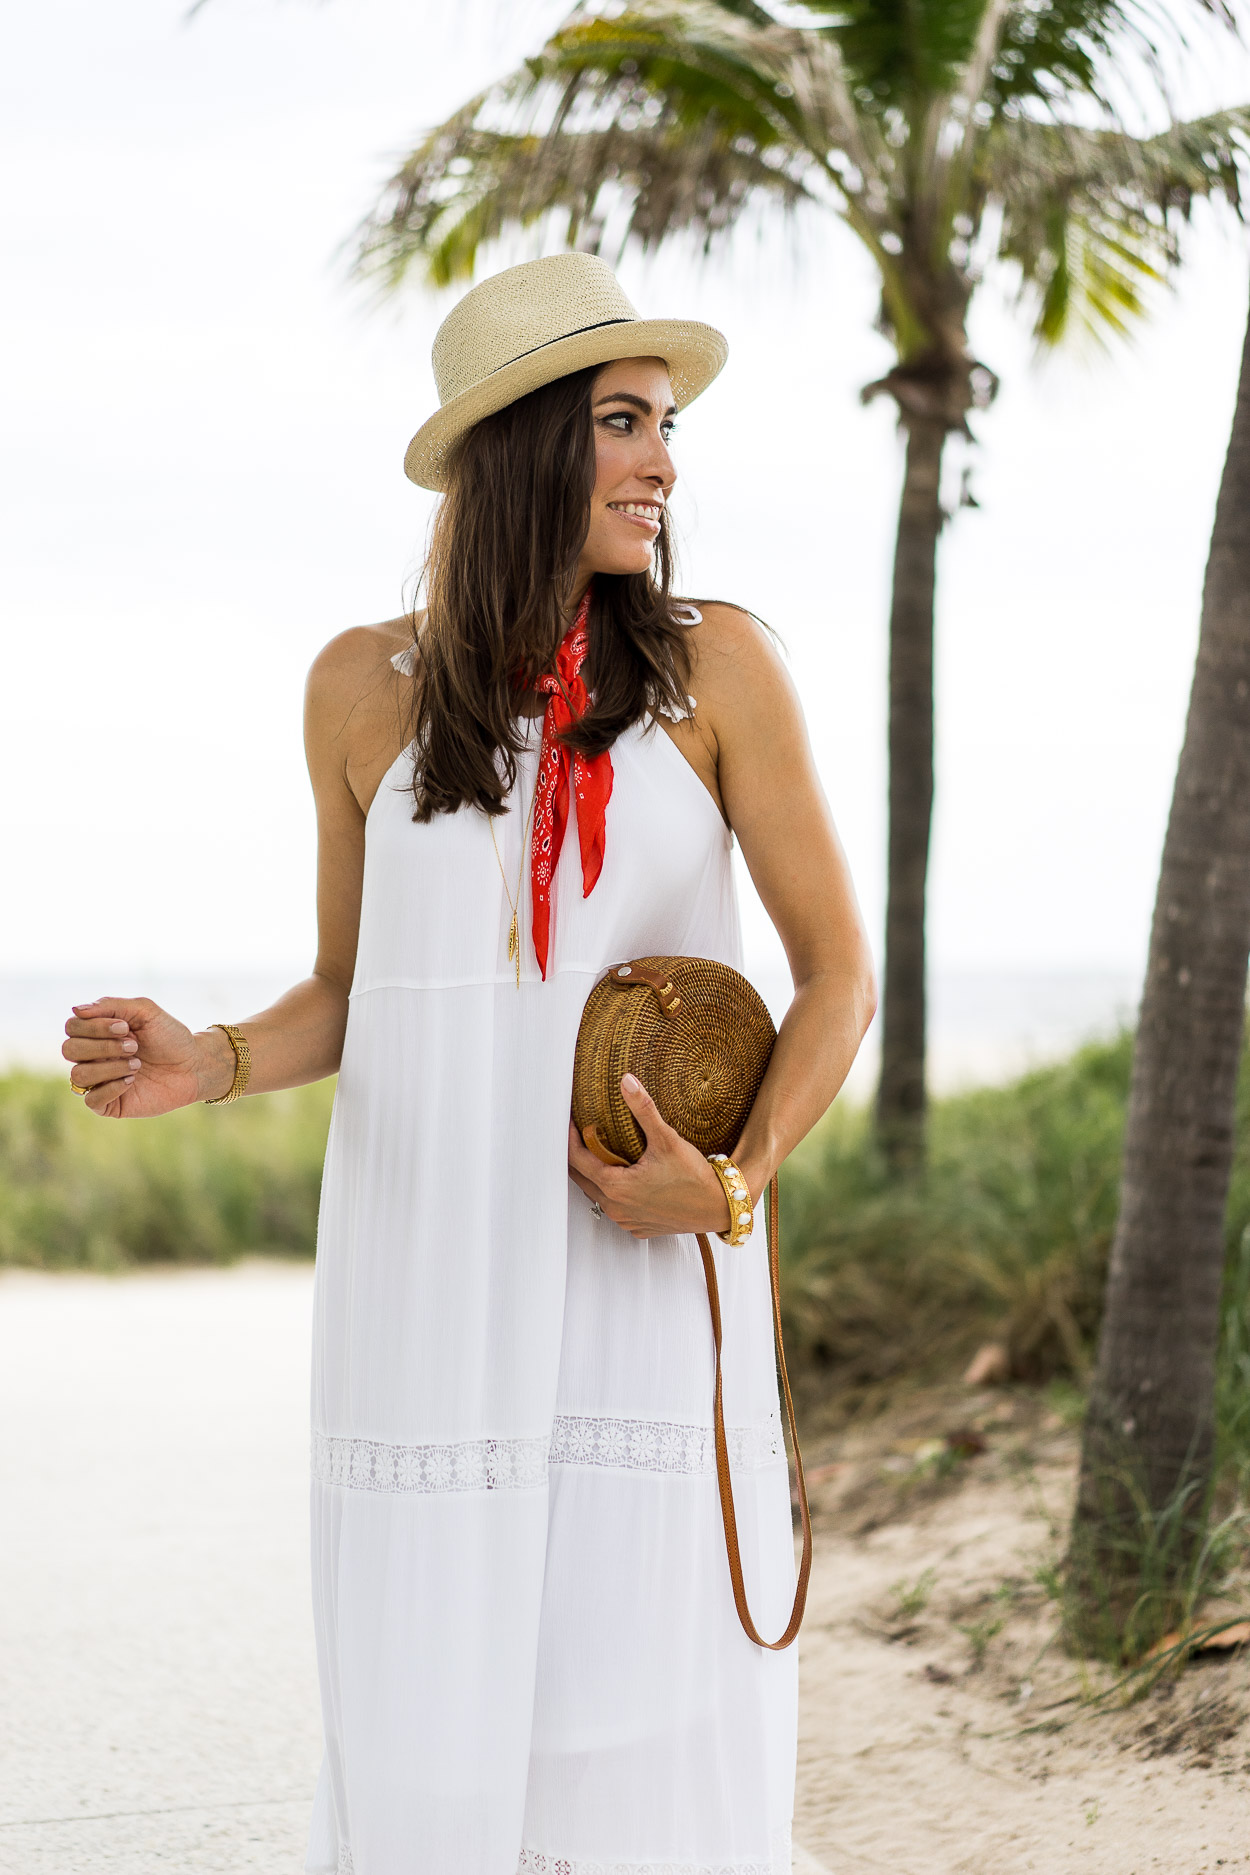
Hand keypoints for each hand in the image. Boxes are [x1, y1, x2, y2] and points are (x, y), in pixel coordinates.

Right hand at [61, 997, 227, 1118]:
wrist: (194, 1065)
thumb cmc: (170, 1036)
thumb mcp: (145, 1011)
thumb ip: (111, 1005)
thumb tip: (75, 1009)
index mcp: (97, 1033)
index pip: (72, 1027)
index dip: (95, 1027)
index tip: (126, 1027)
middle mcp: (93, 1056)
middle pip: (69, 1049)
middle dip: (103, 1046)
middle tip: (134, 1046)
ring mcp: (99, 1081)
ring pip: (78, 1074)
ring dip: (110, 1067)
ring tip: (137, 1064)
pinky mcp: (110, 1104)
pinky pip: (91, 1100)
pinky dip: (111, 1088)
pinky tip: (132, 1081)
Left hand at [567, 1073, 735, 1239]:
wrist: (719, 1205)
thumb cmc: (694, 1176)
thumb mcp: (666, 1139)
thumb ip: (643, 1109)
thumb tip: (627, 1081)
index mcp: (616, 1186)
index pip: (577, 1160)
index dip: (569, 1139)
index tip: (569, 1122)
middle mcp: (616, 1208)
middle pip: (582, 1179)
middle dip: (577, 1156)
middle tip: (578, 1134)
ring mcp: (626, 1221)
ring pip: (597, 1195)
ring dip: (594, 1174)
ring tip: (598, 1152)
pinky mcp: (638, 1227)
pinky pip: (616, 1208)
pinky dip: (612, 1192)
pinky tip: (623, 1176)